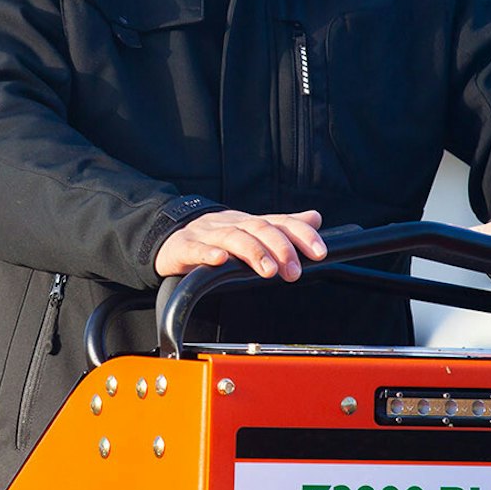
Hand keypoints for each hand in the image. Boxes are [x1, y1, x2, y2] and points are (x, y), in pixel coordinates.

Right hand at [155, 209, 324, 280]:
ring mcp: (207, 234)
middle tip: (294, 271)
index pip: (280, 222)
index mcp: (249, 222)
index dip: (301, 234)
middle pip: (258, 228)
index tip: (319, 252)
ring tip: (268, 270)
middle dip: (280, 248)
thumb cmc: (216, 237)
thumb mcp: (251, 230)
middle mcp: (231, 224)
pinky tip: (219, 259)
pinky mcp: (183, 246)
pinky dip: (207, 253)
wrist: (171, 235)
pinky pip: (195, 248)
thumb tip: (315, 218)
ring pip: (232, 237)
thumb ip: (283, 226)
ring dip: (253, 252)